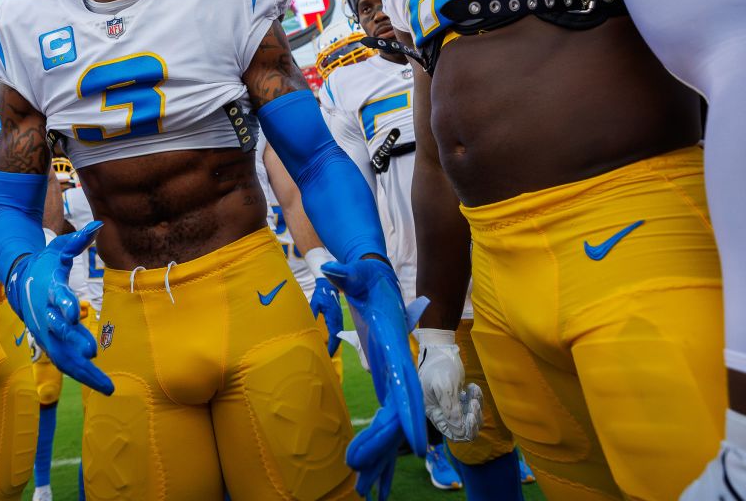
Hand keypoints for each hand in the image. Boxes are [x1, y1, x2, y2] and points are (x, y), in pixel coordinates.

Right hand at [5, 221, 112, 394]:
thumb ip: (78, 239)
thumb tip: (98, 224)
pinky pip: (63, 362)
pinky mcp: (48, 342)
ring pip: (61, 355)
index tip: (76, 313)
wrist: (19, 282)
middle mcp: (45, 314)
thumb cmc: (44, 263)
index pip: (57, 297)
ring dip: (83, 371)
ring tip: (107, 387)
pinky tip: (100, 384)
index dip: (65, 304)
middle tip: (93, 354)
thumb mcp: (59, 247)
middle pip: (58, 331)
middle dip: (74, 343)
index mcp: (49, 289)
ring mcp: (45, 331)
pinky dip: (80, 374)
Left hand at [309, 278, 343, 356]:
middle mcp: (338, 320)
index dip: (332, 346)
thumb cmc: (321, 293)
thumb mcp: (315, 303)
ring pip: (338, 334)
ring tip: (328, 351)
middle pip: (338, 338)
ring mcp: (339, 318)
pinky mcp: (338, 317)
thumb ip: (312, 313)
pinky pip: (337, 330)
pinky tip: (329, 341)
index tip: (328, 355)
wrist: (329, 285)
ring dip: (334, 343)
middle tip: (327, 357)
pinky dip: (335, 338)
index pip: (335, 336)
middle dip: (334, 348)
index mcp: (334, 318)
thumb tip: (309, 324)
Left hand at [322, 256, 426, 499]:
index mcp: (394, 348)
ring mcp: (393, 377)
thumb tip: (331, 267)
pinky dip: (379, 447)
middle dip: (385, 447)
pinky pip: (385, 420)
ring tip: (368, 492)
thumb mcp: (357, 272)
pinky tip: (368, 473)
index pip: (406, 385)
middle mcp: (399, 367)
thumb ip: (346, 272)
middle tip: (363, 478)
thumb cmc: (367, 276)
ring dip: (382, 457)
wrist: (377, 279)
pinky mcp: (385, 383)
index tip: (414, 443)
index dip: (410, 414)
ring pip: (393, 424)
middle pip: (398, 414)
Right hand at [414, 328, 482, 442]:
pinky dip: (476, 399)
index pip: (453, 434)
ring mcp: (449, 406)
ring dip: (476, 407)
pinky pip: (471, 408)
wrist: (441, 348)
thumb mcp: (445, 389)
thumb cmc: (440, 367)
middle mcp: (440, 412)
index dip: (466, 429)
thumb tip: (460, 433)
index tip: (471, 414)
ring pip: (469, 419)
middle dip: (473, 418)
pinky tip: (472, 387)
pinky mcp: (457, 399)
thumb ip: (451, 412)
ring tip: (473, 391)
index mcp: (433, 413)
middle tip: (473, 402)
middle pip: (463, 429)